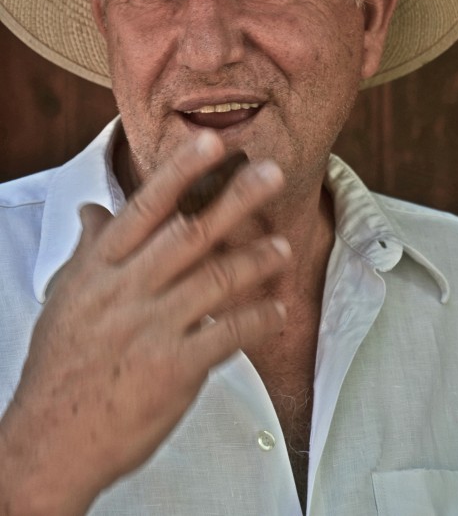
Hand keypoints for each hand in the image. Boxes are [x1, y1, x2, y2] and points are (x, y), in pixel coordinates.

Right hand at [0, 131, 289, 515]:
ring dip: (255, 260)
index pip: (143, 208)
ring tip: (282, 247)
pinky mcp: (174, 369)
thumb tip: (93, 210)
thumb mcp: (67, 298)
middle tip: (272, 173)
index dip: (179, 171)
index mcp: (100, 269)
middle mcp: (126, 292)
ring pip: (215, 280)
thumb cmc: (61, 364)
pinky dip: (257, 320)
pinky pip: (226, 335)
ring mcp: (151, 329)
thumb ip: (90, 250)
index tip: (211, 141)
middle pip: (188, 233)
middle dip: (234, 200)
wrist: (51, 440)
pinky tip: (276, 311)